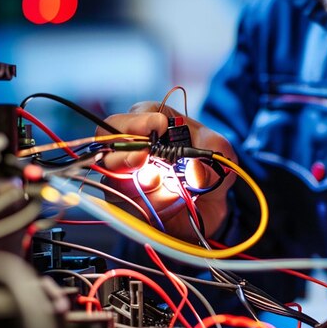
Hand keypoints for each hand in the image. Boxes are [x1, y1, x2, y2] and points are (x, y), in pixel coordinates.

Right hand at [98, 101, 236, 239]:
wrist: (212, 201)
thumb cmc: (210, 164)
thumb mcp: (220, 154)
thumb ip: (209, 162)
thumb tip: (194, 171)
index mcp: (148, 123)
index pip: (125, 119)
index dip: (135, 122)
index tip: (157, 125)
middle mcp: (131, 148)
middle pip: (107, 147)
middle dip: (124, 154)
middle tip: (143, 159)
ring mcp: (125, 178)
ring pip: (114, 180)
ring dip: (144, 186)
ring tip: (172, 189)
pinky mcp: (128, 206)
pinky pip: (127, 208)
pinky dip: (151, 207)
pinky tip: (172, 204)